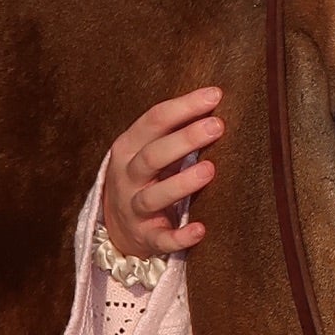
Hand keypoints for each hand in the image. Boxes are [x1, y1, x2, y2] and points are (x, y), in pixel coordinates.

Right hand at [101, 88, 223, 261]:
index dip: (183, 107)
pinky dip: (179, 237)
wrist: (116, 226)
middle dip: (185, 139)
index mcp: (128, 147)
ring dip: (181, 183)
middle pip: (152, 156)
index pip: (153, 121)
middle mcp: (128, 177)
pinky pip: (161, 239)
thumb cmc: (144, 177)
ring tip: (210, 169)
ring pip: (154, 196)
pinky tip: (200, 230)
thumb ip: (174, 130)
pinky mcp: (146, 237)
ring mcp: (134, 208)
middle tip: (217, 126)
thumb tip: (214, 100)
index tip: (214, 95)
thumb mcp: (148, 149)